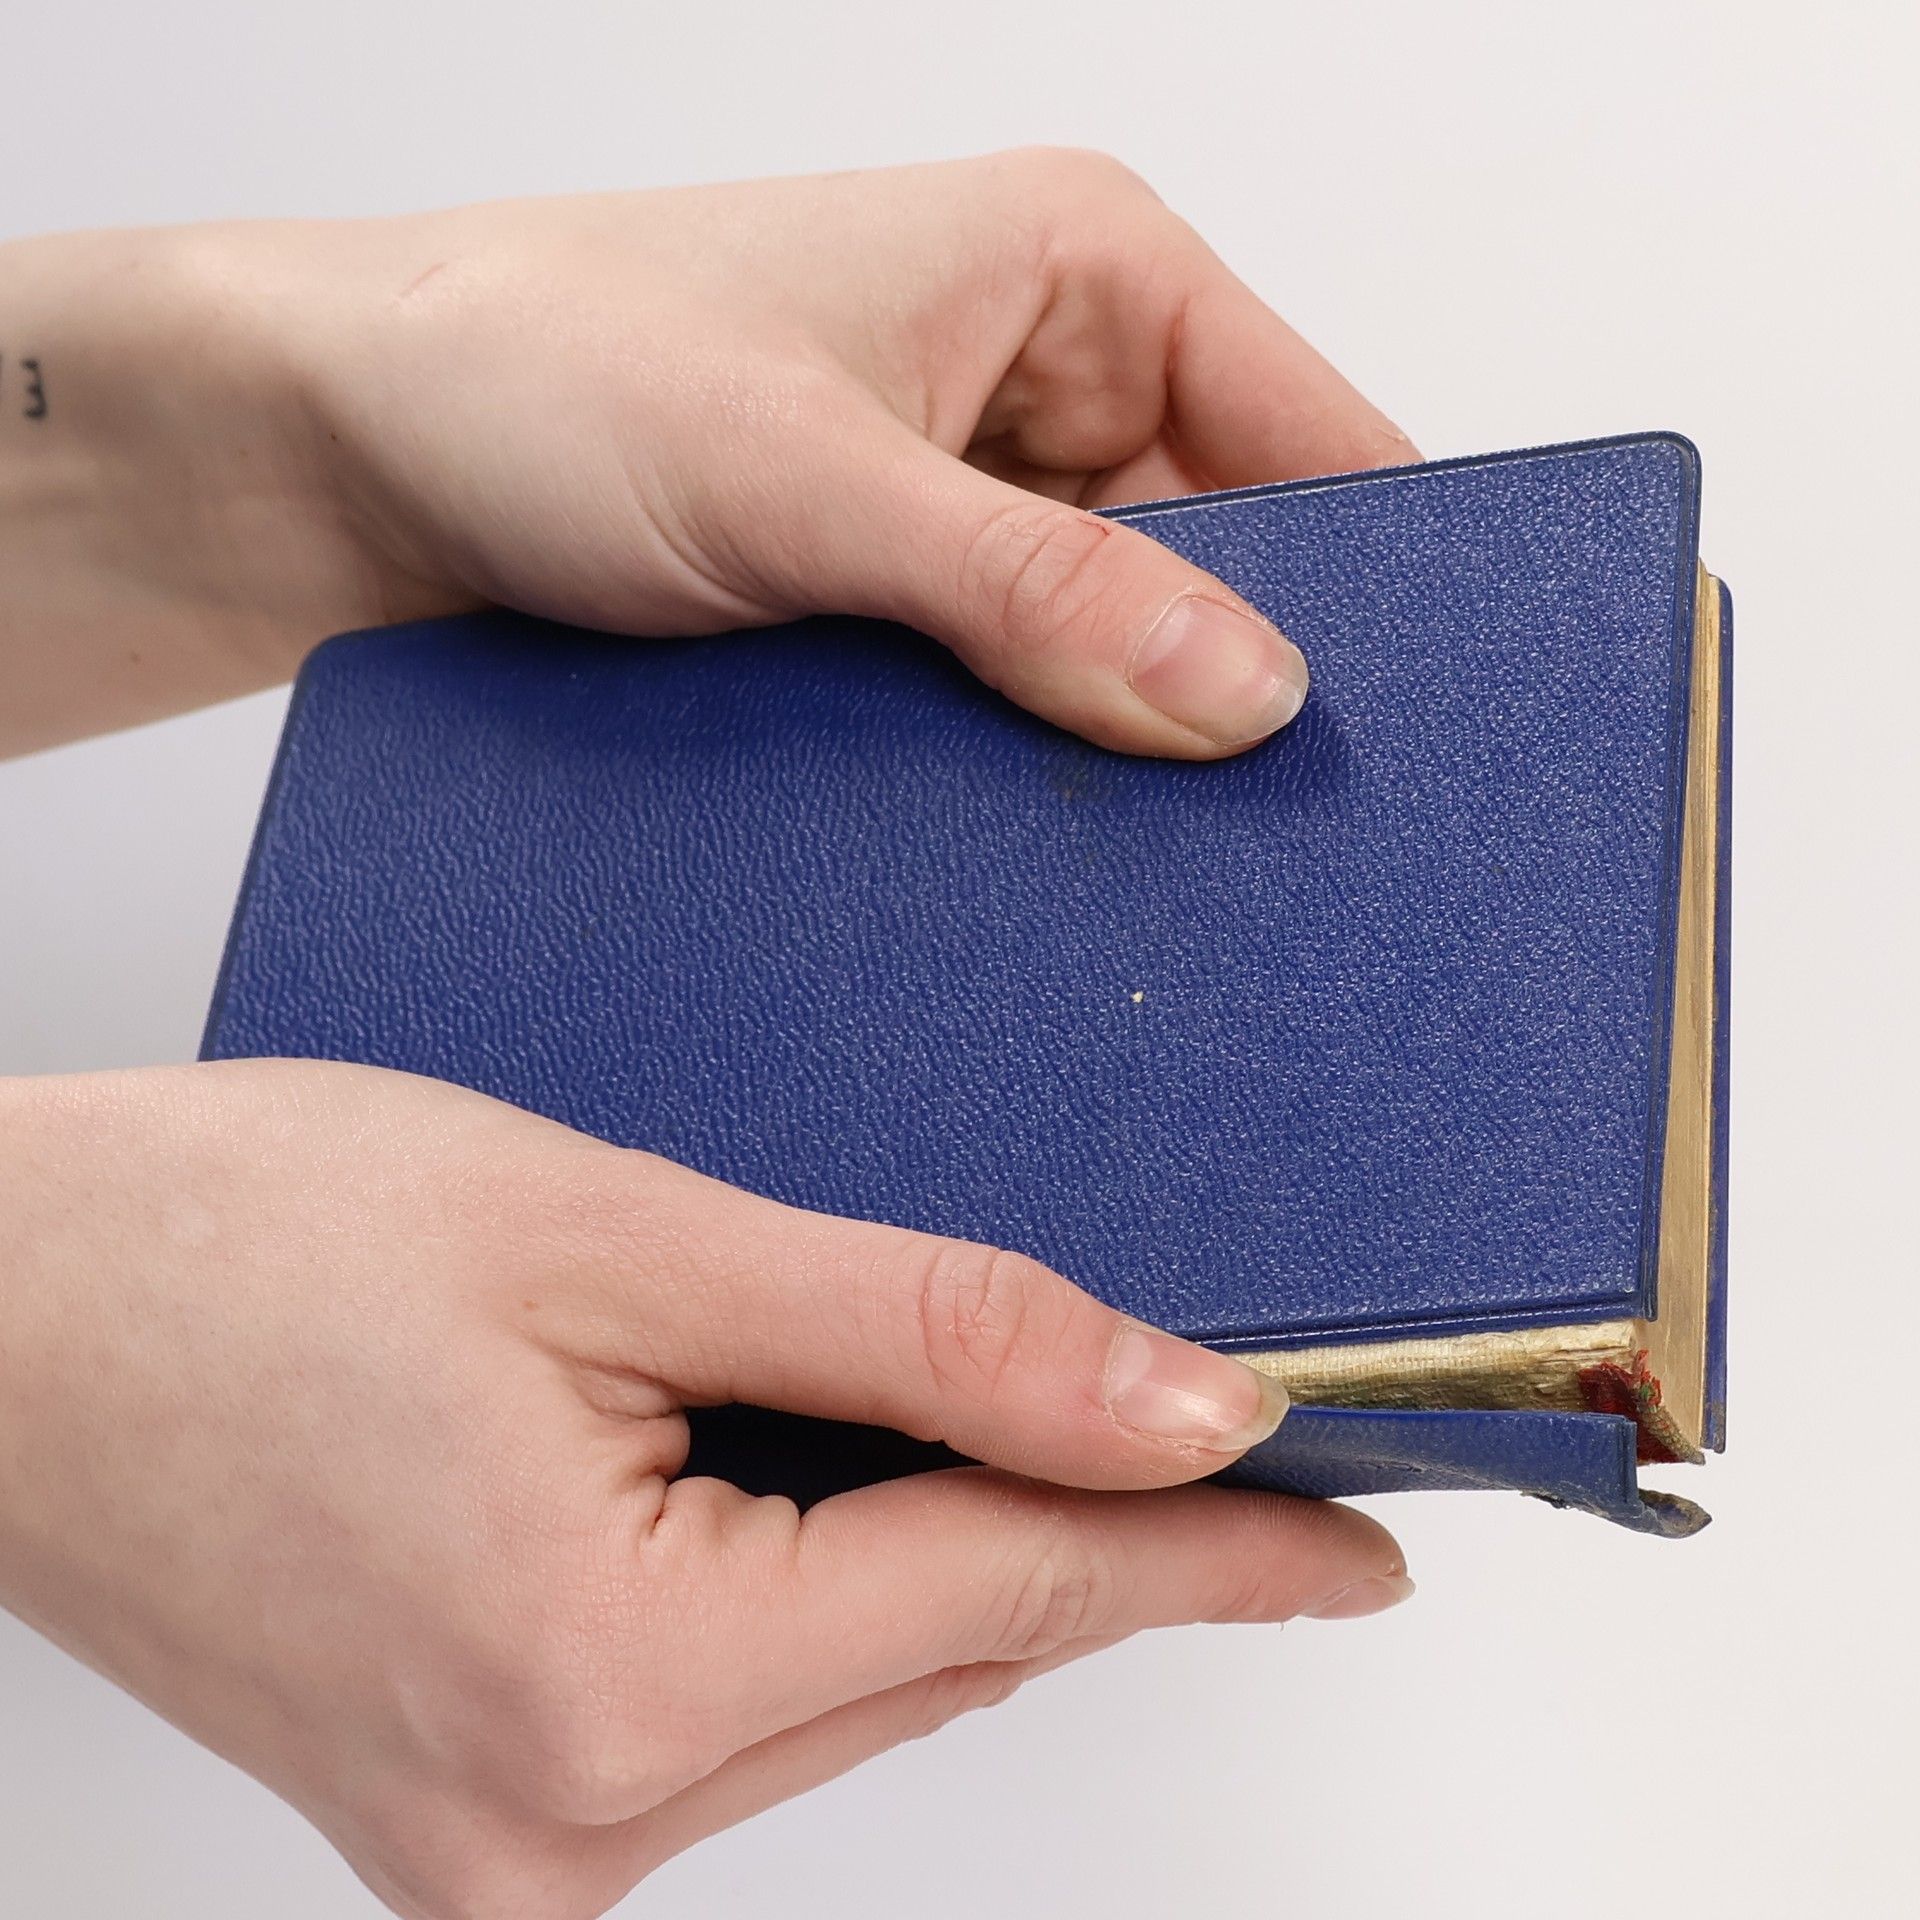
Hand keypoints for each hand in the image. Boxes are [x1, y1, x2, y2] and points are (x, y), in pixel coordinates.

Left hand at [0, 149, 1413, 753]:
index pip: (1317, 438)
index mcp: (1081, 270)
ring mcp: (968, 498)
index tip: (1414, 752)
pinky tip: (1019, 846)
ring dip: (1111, 743)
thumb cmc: (532, 370)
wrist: (338, 450)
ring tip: (1136, 864)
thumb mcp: (806, 480)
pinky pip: (1013, 691)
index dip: (1386, 594)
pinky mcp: (895, 595)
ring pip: (1117, 643)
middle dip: (1238, 695)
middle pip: (1233, 562)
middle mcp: (1043, 377)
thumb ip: (1038, 593)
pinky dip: (1021, 765)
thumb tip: (1250, 695)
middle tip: (1267, 849)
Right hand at [0, 1062, 1409, 1917]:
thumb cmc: (246, 1239)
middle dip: (1076, 1527)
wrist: (2, 1304)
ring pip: (851, 1679)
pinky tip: (806, 1464)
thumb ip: (925, 1329)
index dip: (1213, 1555)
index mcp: (604, 1685)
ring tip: (959, 1398)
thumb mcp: (618, 1234)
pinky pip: (740, 1702)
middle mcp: (563, 1822)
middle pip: (941, 1645)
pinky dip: (816, 1584)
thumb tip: (1173, 1405)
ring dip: (937, 1543)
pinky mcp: (481, 1805)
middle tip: (1193, 1419)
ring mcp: (513, 1842)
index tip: (1358, 1551)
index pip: (1014, 1595)